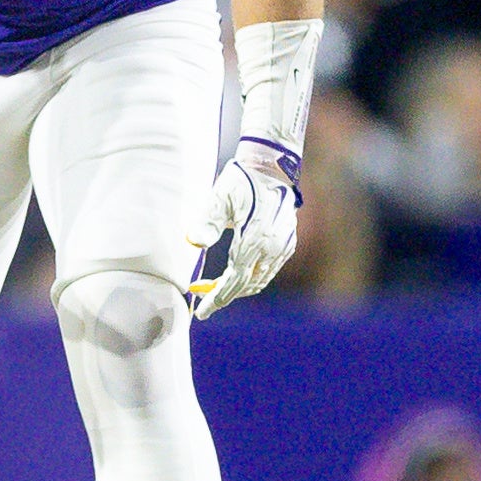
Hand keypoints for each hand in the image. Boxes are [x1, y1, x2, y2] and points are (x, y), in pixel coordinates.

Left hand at [185, 137, 300, 318]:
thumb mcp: (220, 197)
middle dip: (223, 294)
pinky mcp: (287, 244)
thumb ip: (207, 221)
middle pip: (246, 285)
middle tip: (200, 293)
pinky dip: (250, 277)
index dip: (217, 299)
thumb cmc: (241, 181)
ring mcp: (282, 247)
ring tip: (213, 284)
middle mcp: (273, 248)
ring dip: (236, 287)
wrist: (272, 168)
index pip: (235, 280)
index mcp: (255, 239)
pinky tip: (235, 271)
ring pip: (258, 281)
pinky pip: (267, 271)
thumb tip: (193, 242)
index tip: (201, 312)